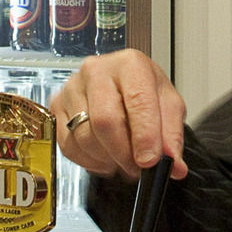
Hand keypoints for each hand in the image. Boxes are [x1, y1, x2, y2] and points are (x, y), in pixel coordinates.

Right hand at [49, 49, 187, 181]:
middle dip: (124, 153)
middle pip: (105, 121)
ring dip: (107, 159)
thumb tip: (173, 165)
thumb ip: (172, 136)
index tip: (150, 161)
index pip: (137, 101)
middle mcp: (97, 70)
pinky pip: (68, 145)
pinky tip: (105, 156)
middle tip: (137, 168)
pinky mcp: (57, 106)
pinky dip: (89, 160)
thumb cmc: (143, 92)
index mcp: (130, 64)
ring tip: (123, 160)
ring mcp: (73, 87)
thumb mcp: (169, 107)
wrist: (122, 86)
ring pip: (85, 137)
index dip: (145, 136)